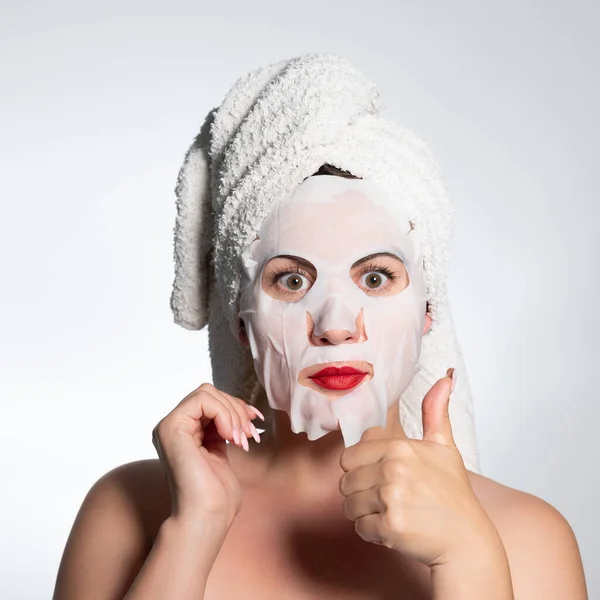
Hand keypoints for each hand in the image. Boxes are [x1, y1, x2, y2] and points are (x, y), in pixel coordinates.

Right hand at [151, 383, 263, 532]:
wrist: (206, 517)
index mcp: (184, 431)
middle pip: (209, 392)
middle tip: (250, 434)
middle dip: (236, 408)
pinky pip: (202, 401)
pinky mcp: (171, 428)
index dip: (235, 406)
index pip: (210, 400)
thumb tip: (241, 407)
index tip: (254, 422)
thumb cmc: (217, 495)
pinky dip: (224, 414)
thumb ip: (223, 428)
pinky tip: (231, 438)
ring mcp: (169, 426)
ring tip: (242, 439)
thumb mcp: (223, 449)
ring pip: (206, 393)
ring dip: (232, 413)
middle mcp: (173, 426)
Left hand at [339, 368, 495, 567]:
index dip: (361, 470)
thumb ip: (436, 411)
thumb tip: (446, 376)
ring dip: (364, 513)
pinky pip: (360, 527)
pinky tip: (394, 528)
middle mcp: (392, 469)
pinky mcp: (389, 526)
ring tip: (390, 512)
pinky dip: (372, 532)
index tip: (380, 478)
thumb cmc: (453, 494)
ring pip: (349, 505)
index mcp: (399, 448)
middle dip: (360, 493)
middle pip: (345, 482)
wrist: (466, 541)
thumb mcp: (444, 447)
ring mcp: (390, 498)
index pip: (348, 457)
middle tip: (386, 498)